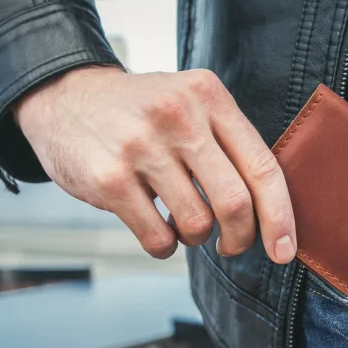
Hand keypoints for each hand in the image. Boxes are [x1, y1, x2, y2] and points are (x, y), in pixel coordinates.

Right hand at [14, 66, 296, 262]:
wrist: (64, 97)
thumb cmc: (140, 112)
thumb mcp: (188, 102)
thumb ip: (227, 141)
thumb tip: (271, 208)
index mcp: (208, 96)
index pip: (262, 166)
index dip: (280, 217)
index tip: (284, 251)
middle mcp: (178, 116)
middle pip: (235, 203)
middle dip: (240, 238)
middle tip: (232, 246)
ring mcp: (141, 146)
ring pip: (196, 224)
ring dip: (195, 239)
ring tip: (182, 224)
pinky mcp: (109, 179)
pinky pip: (157, 238)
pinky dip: (164, 247)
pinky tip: (157, 230)